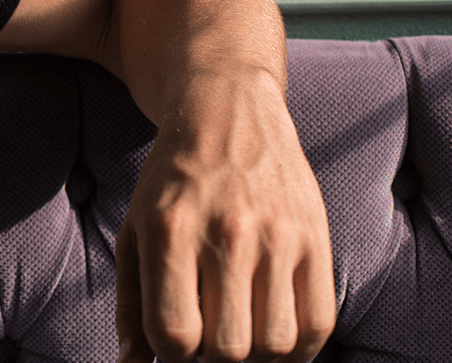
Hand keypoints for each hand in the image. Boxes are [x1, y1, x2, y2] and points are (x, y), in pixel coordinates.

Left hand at [114, 71, 334, 362]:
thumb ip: (132, 302)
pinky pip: (319, 325)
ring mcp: (278, 236)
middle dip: (213, 353)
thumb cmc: (173, 180)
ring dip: (255, 350)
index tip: (174, 333)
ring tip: (240, 323)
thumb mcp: (135, 229)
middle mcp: (226, 233)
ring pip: (276, 344)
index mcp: (171, 230)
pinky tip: (273, 324)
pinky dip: (298, 345)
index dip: (171, 351)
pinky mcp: (316, 238)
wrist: (228, 112)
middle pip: (228, 349)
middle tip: (209, 326)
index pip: (174, 335)